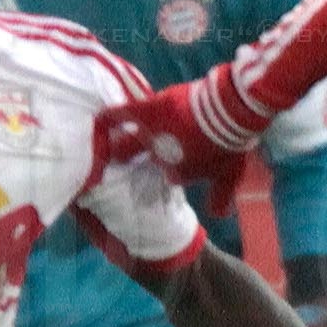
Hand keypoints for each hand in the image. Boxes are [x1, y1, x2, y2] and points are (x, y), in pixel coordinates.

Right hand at [99, 76, 252, 195]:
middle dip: (128, 167)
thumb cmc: (228, 145)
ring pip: (125, 145)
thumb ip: (220, 197)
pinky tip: (98, 119)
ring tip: (101, 151)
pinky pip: (123, 114)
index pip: (169, 177)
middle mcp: (159, 156)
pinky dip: (110, 117)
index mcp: (178, 173)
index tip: (168, 176)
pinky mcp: (149, 109)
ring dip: (115, 149)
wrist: (228, 113)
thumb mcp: (228, 175)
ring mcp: (152, 134)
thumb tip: (218, 216)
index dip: (169, 176)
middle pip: (138, 164)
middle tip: (119, 166)